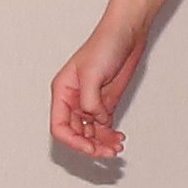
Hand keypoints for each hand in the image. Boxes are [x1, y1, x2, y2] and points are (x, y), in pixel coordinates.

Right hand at [51, 19, 146, 160]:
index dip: (73, 141)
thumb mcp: (93, 73)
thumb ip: (90, 100)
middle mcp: (74, 100)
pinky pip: (104, 126)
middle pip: (76, 133)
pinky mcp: (106, 102)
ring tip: (116, 148)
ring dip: (102, 143)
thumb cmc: (105, 45)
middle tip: (107, 153)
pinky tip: (119, 138)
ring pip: (91, 133)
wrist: (128, 34)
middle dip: (91, 145)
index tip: (90, 147)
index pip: (59, 126)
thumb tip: (94, 119)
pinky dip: (110, 135)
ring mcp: (91, 102)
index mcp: (63, 92)